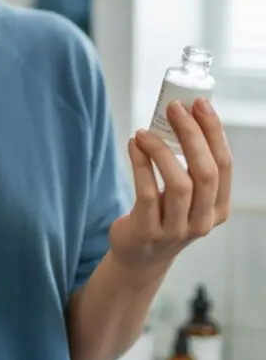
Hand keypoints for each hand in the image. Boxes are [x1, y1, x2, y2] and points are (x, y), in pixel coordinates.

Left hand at [109, 100, 231, 272]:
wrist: (139, 255)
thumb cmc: (164, 214)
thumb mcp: (188, 195)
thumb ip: (191, 164)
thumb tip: (184, 115)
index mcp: (218, 208)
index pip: (225, 165)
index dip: (213, 132)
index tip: (200, 104)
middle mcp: (202, 221)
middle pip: (206, 172)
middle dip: (191, 135)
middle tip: (174, 109)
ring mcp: (175, 229)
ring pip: (178, 184)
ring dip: (161, 150)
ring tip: (144, 132)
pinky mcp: (147, 232)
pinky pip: (146, 192)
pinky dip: (141, 163)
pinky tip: (134, 145)